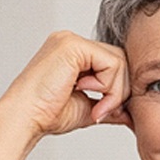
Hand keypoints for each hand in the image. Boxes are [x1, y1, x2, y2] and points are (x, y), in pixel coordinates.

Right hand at [2, 31, 131, 138]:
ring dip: (114, 91)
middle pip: (121, 61)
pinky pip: (112, 63)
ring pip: (120, 62)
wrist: (26, 118)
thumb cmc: (49, 115)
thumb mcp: (89, 108)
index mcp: (76, 55)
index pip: (115, 64)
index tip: (106, 112)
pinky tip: (86, 93)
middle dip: (120, 92)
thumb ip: (111, 105)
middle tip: (101, 111)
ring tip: (94, 106)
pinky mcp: (73, 46)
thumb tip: (132, 113)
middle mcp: (73, 43)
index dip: (119, 90)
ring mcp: (72, 41)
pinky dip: (107, 86)